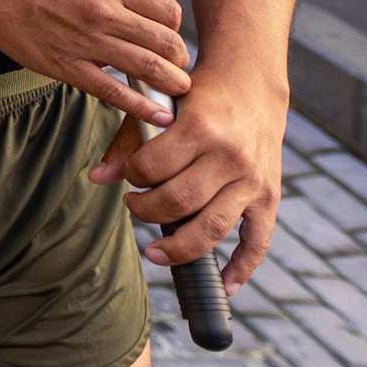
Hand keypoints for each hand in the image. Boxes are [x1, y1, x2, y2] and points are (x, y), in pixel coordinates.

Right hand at [0, 0, 190, 125]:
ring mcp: (86, 41)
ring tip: (175, 90)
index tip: (170, 37)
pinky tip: (159, 114)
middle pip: (166, 42)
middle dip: (179, 60)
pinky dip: (143, 106)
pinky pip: (115, 92)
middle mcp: (103, 11)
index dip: (175, 27)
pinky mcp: (66, 66)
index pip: (168, 10)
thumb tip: (141, 11)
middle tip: (178, 68)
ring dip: (171, 84)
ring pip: (149, 68)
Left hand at [91, 65, 285, 292]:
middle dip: (146, 211)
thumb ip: (128, 142)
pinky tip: (224, 285)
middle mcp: (230, 156)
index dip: (132, 177)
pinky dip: (242, 267)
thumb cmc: (196, 93)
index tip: (130, 177)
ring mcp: (252, 179)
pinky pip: (258, 241)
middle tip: (134, 207)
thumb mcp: (161, 105)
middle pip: (179, 202)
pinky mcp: (270, 196)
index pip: (153, 168)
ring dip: (179, 247)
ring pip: (213, 227)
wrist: (250, 81)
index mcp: (200, 127)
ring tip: (155, 251)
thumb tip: (96, 179)